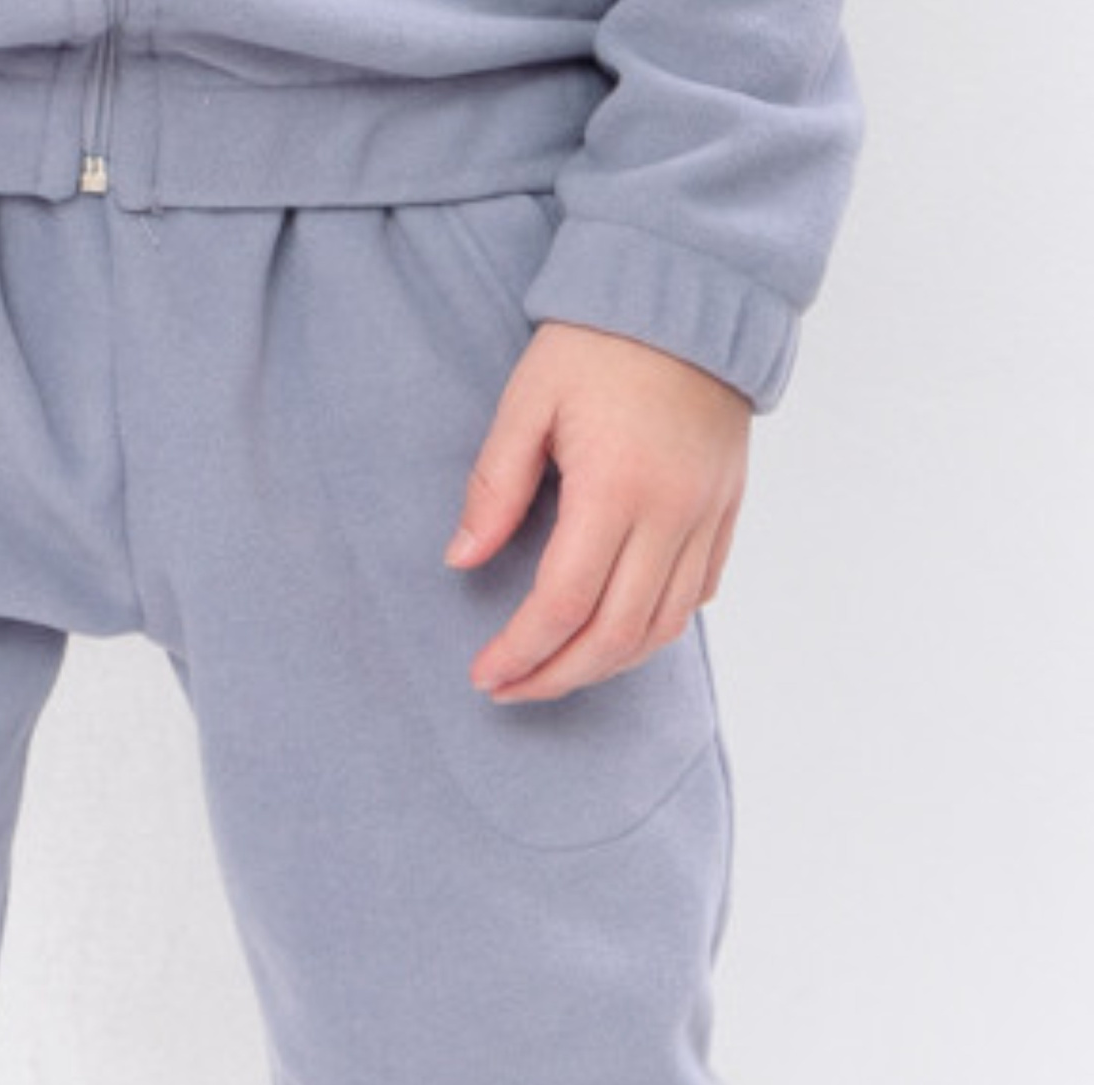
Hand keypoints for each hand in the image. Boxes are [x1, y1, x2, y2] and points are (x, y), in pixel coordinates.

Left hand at [446, 323, 750, 704]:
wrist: (690, 291)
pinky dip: (653, 629)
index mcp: (616, 487)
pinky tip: (613, 633)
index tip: (484, 674)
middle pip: (615, 636)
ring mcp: (706, 514)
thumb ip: (494, 486)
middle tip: (510, 689)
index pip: (564, 604)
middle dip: (557, 677)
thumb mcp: (528, 402)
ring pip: (661, 628)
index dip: (521, 652)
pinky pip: (697, 595)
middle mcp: (671, 512)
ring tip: (556, 670)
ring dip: (605, 665)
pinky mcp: (727, 507)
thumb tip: (461, 560)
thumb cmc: (599, 340)